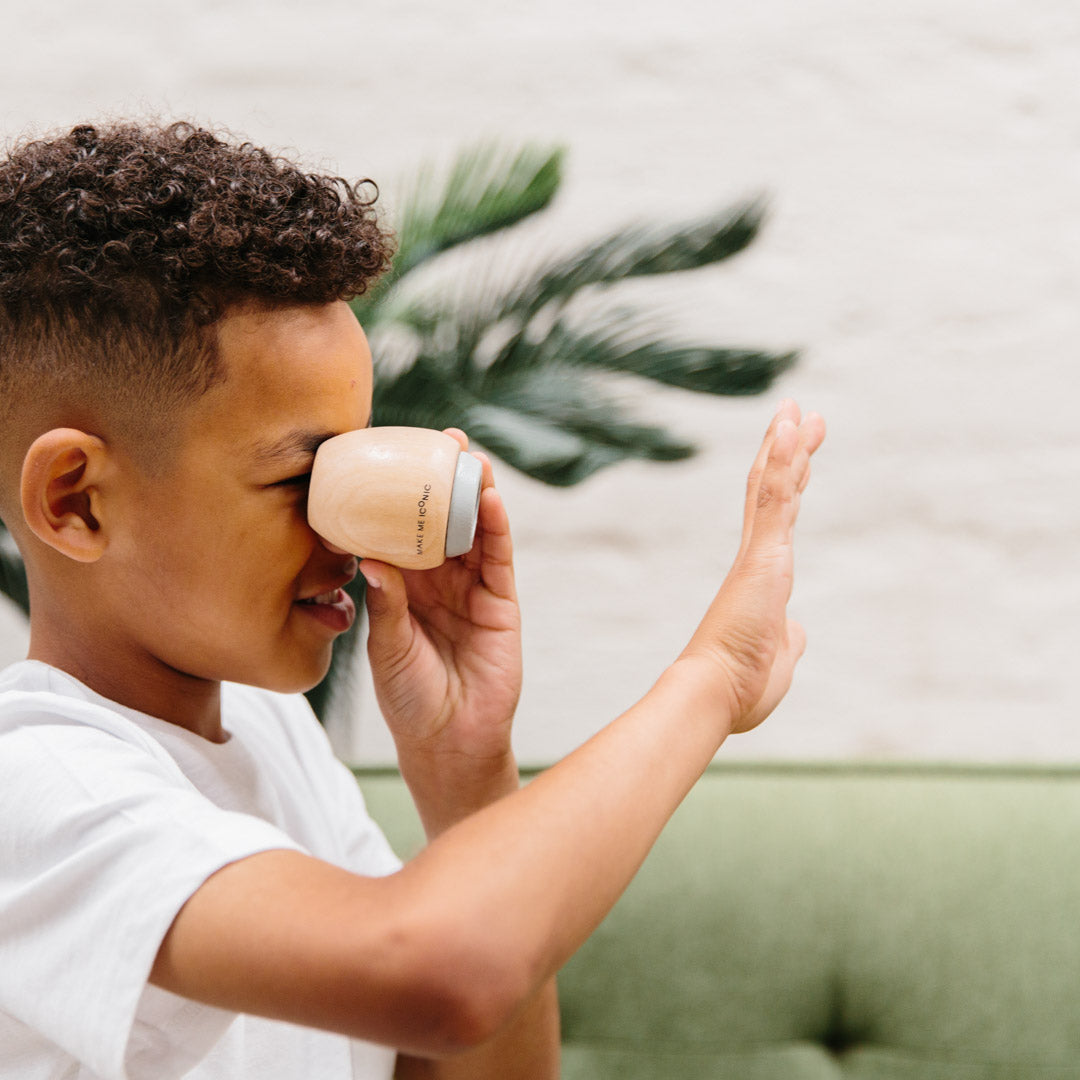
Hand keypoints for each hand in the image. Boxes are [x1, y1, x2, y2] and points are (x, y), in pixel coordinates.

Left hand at [359, 430, 521, 774]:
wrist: (449, 741)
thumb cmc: (408, 698)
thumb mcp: (387, 648)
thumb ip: (387, 604)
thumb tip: (371, 558)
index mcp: (404, 586)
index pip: (402, 530)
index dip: (400, 496)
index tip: (392, 457)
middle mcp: (439, 581)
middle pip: (443, 520)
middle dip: (443, 481)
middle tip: (441, 440)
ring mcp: (472, 589)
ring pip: (474, 531)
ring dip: (474, 494)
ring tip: (469, 457)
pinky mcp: (500, 604)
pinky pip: (498, 559)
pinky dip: (496, 528)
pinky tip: (490, 500)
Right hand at [679, 400, 824, 734]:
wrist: (715, 694)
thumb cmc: (741, 687)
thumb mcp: (780, 657)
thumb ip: (789, 637)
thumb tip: (796, 630)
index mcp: (759, 580)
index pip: (775, 519)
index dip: (787, 482)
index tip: (799, 453)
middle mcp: (756, 559)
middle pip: (772, 491)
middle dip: (788, 452)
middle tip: (800, 414)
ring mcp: (758, 554)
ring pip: (773, 485)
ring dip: (786, 444)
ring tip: (797, 409)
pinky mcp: (761, 556)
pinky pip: (772, 497)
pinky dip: (781, 461)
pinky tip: (788, 428)